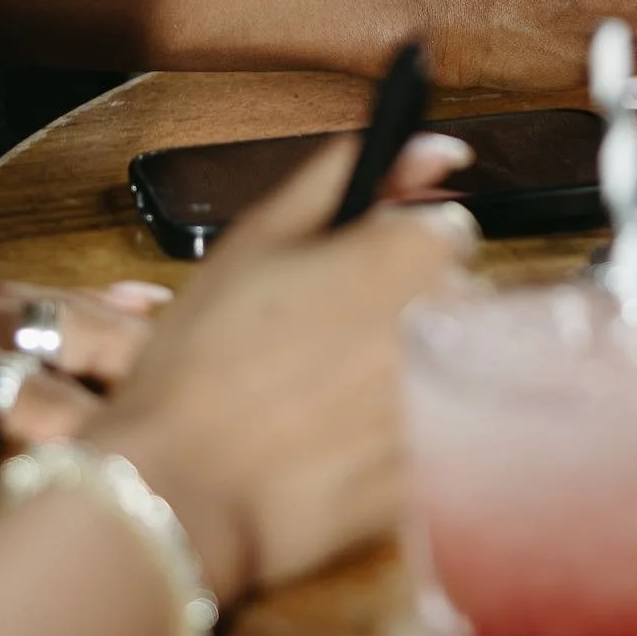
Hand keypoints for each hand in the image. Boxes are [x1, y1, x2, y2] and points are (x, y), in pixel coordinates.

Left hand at [0, 278, 169, 482]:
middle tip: (191, 381)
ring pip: (45, 303)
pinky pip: (27, 295)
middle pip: (42, 324)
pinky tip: (137, 302)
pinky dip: (87, 300)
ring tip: (189, 333)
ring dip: (114, 321)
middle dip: (117, 352)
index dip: (63, 414)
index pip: (5, 379)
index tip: (119, 449)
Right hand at [92, 138, 474, 602]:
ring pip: (457, 370)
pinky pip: (448, 438)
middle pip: (459, 299)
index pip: (448, 232)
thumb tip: (434, 146)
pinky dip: (409, 439)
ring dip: (413, 374)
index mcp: (412, 256)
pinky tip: (346, 450)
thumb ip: (348, 175)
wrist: (177, 489)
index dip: (395, 251)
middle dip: (408, 310)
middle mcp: (450, 327)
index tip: (351, 277)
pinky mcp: (443, 474)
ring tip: (332, 404)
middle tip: (326, 345)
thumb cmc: (203, 359)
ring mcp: (453, 406)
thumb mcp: (258, 238)